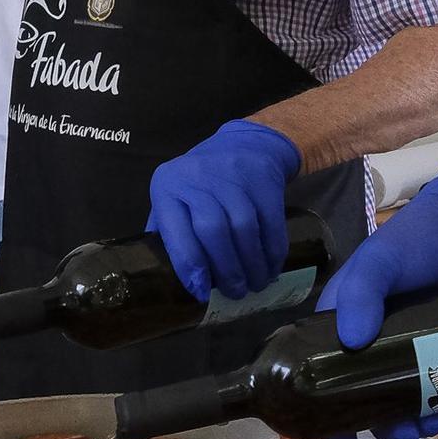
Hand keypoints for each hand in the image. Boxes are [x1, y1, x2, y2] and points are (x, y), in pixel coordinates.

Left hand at [147, 120, 301, 301]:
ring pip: (244, 228)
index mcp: (167, 186)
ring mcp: (233, 175)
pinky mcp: (264, 180)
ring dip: (252, 264)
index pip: (176, 232)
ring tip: (254, 284)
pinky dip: (272, 251)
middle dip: (226, 269)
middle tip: (235, 292)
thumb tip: (165, 279)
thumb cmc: (201, 183)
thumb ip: (167, 232)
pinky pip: (271, 223)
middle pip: (213, 230)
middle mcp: (197, 177)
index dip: (190, 266)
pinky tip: (271, 267)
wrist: (244, 145)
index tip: (202, 293)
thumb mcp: (174, 197)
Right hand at [318, 165, 437, 438]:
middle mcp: (367, 338)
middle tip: (400, 433)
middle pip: (363, 394)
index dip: (323, 406)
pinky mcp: (437, 351)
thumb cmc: (415, 240)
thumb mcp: (381, 260)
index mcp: (339, 320)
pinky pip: (434, 387)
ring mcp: (405, 348)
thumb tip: (353, 340)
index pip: (318, 369)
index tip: (337, 436)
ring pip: (400, 397)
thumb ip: (362, 291)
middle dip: (378, 421)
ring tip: (431, 422)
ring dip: (413, 419)